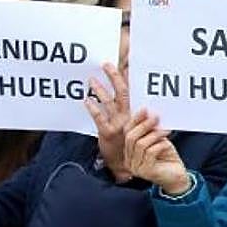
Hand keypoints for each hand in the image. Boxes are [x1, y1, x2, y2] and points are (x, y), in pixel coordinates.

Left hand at [84, 63, 131, 182]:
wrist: (127, 165)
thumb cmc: (131, 145)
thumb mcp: (139, 128)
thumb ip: (139, 114)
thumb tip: (140, 100)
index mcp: (138, 113)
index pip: (135, 90)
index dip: (130, 76)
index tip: (125, 61)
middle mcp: (130, 115)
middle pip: (123, 92)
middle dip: (115, 77)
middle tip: (106, 65)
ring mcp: (119, 123)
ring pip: (110, 102)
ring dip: (100, 90)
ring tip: (91, 80)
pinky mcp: (108, 132)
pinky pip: (100, 117)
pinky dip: (93, 108)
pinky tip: (86, 100)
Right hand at [123, 110, 188, 193]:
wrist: (178, 177)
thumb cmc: (168, 158)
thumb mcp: (158, 141)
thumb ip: (152, 131)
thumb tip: (150, 114)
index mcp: (129, 152)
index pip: (126, 133)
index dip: (135, 120)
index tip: (145, 110)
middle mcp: (129, 161)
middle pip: (131, 138)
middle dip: (144, 125)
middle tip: (156, 117)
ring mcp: (137, 167)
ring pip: (140, 144)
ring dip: (154, 134)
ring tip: (166, 130)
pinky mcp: (147, 171)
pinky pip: (150, 152)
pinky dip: (159, 145)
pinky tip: (167, 143)